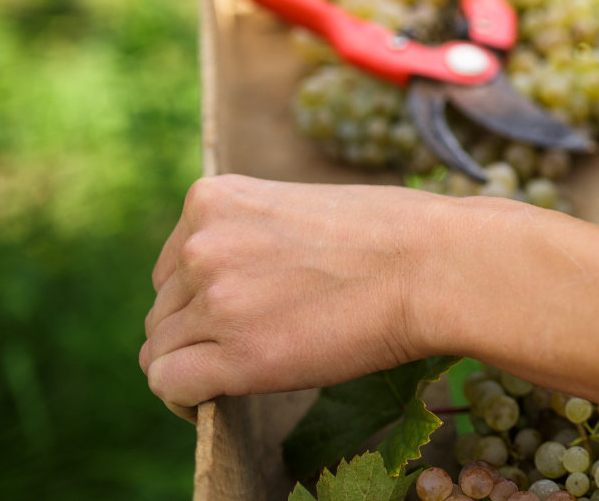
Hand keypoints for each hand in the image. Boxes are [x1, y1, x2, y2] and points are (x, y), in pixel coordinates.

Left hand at [140, 175, 451, 411]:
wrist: (437, 266)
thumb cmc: (394, 235)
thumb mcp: (302, 207)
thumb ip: (253, 234)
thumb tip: (237, 280)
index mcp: (213, 199)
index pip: (172, 264)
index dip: (201, 295)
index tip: (241, 310)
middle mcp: (201, 245)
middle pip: (163, 309)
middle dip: (199, 330)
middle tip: (257, 340)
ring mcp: (216, 299)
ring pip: (162, 350)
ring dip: (198, 364)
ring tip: (250, 368)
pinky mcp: (238, 355)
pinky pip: (170, 385)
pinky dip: (185, 400)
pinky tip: (215, 399)